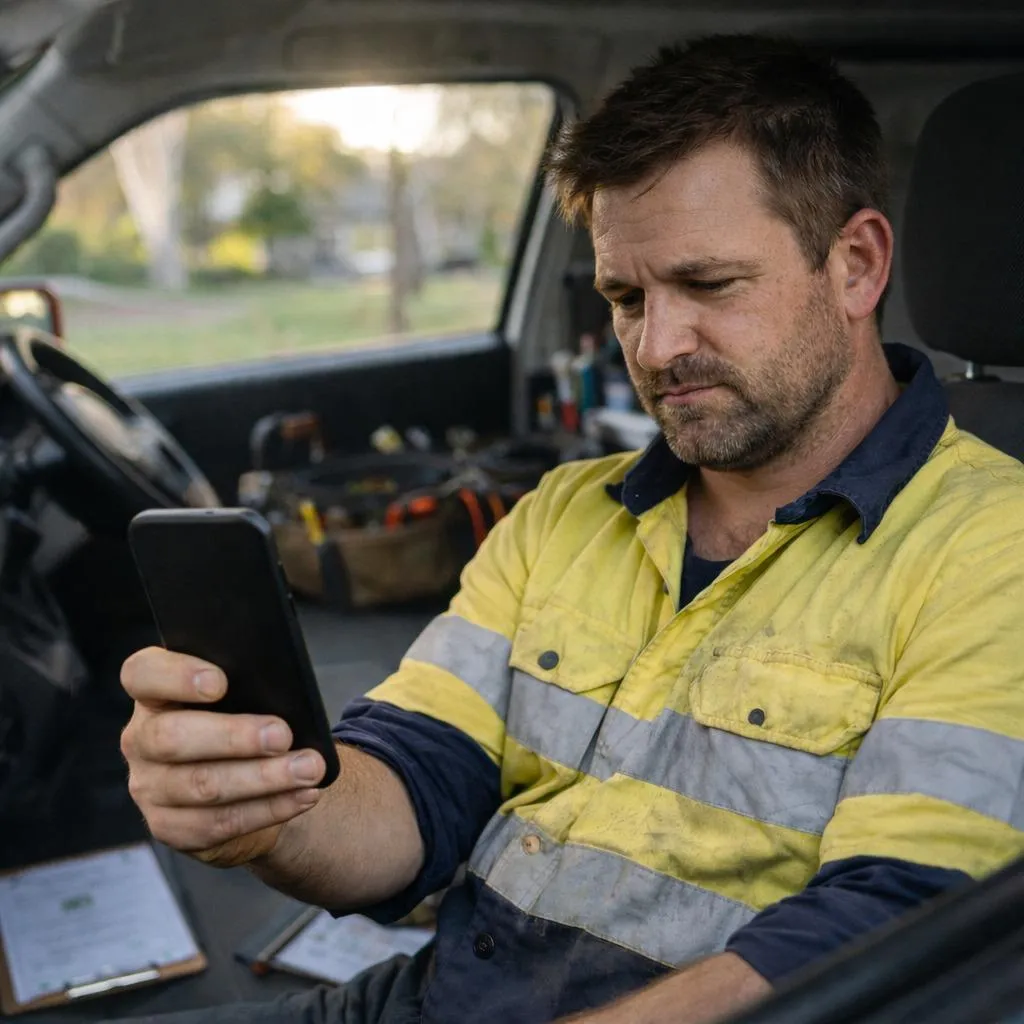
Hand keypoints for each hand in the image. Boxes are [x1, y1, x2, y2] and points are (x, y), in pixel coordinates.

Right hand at [120, 647, 326, 867]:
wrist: (239, 776)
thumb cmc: (242, 716)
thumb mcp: (239, 693)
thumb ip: (248, 685)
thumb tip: (286, 694)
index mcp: (153, 691)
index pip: (142, 673)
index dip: (176, 676)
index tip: (220, 682)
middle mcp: (140, 738)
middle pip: (172, 737)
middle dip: (234, 737)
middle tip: (282, 735)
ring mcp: (148, 786)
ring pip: (201, 786)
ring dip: (263, 778)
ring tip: (308, 769)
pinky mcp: (169, 826)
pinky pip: (219, 822)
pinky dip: (269, 808)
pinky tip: (304, 795)